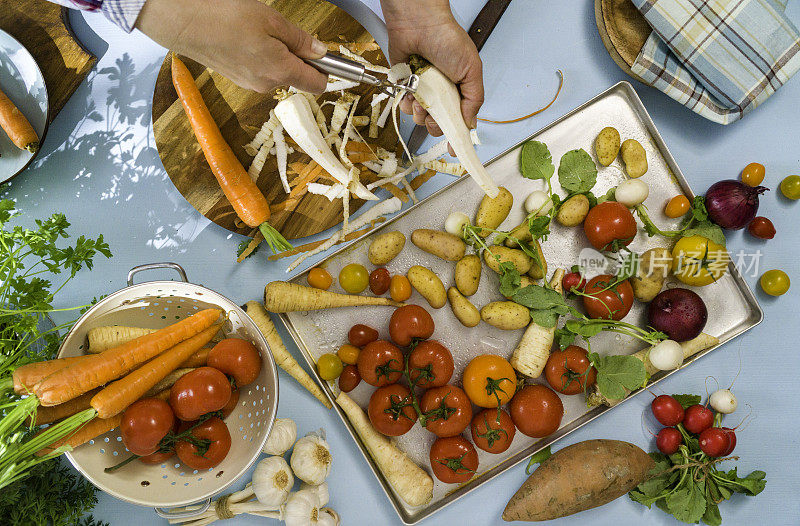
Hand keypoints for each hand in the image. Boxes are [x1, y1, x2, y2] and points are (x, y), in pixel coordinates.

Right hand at [136, 0, 327, 92]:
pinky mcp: (236, 78)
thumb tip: (320, 52)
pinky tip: (247, 38)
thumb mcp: (271, 20)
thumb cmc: (224, 17)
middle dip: (299, 57)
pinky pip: (259, 69)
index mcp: (281, 72)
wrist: (182, 22)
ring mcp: (249, 83)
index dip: (327, 69)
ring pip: (278, 71)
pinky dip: (261, 55)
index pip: (317, 83)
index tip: (332, 58)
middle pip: (297, 76)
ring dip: (278, 54)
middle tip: (286, 32)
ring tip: (260, 31)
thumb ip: (300, 40)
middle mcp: (266, 84)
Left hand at [381, 0, 482, 136]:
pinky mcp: (406, 86)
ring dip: (420, 110)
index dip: (458, 136)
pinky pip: (405, 106)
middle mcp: (441, 93)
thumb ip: (474, 99)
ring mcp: (423, 91)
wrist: (418, 24)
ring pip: (420, 118)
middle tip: (436, 110)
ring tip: (422, 92)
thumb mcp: (471, 70)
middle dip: (436, 122)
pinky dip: (406, 101)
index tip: (456, 150)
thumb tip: (470, 123)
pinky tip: (410, 89)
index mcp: (460, 90)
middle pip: (439, 124)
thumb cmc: (447, 39)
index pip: (461, 120)